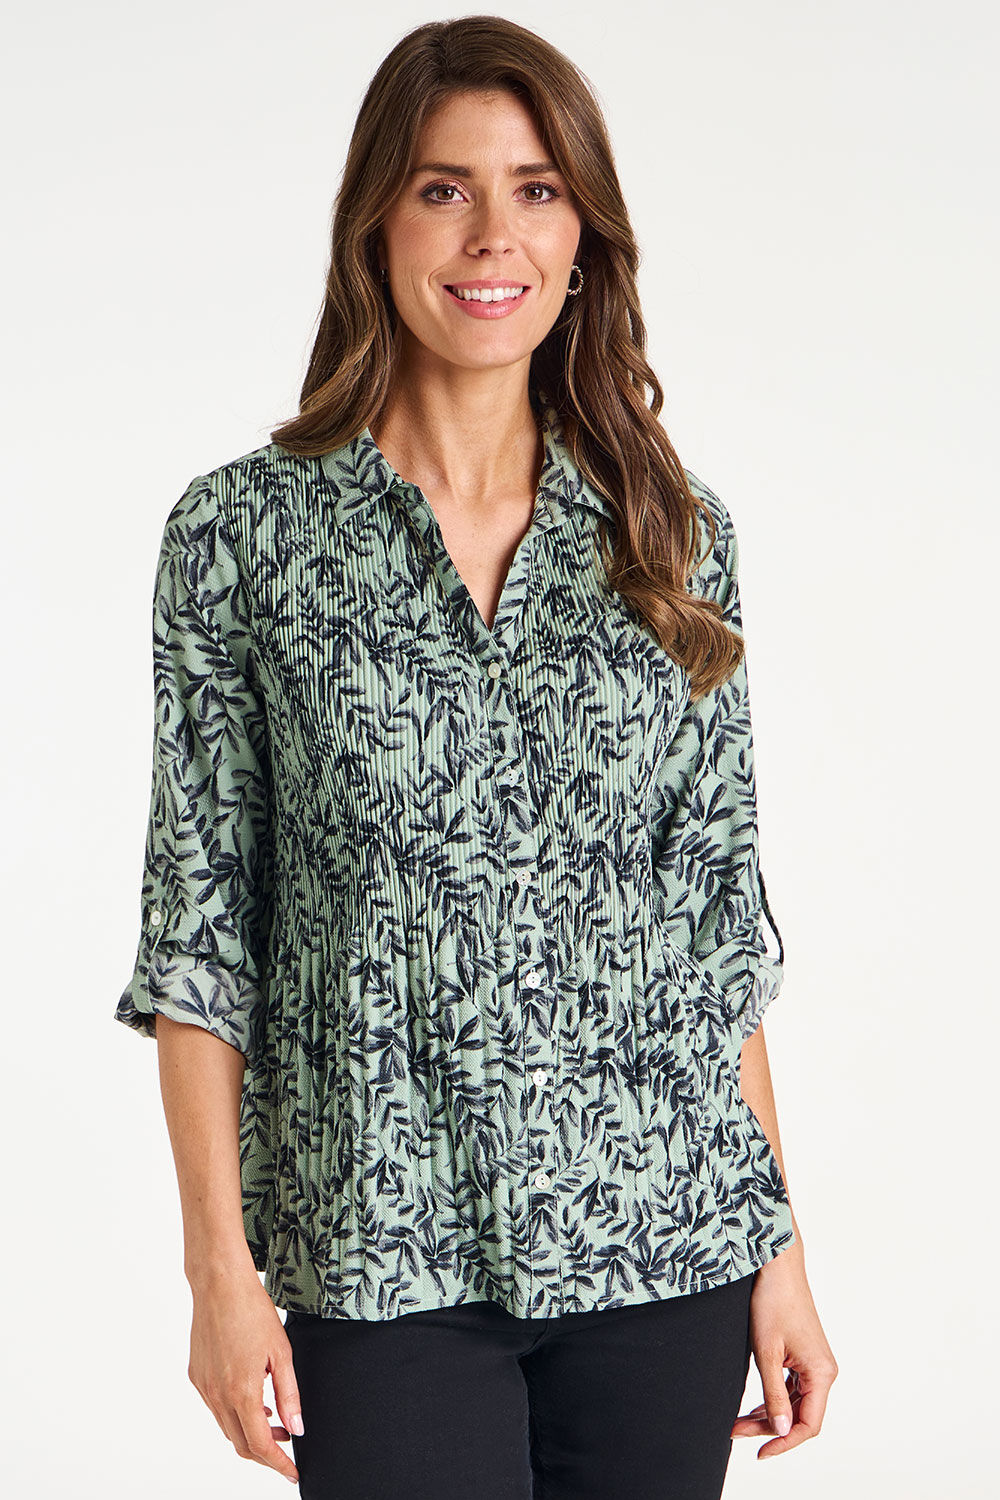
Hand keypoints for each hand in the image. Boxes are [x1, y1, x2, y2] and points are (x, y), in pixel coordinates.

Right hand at [187, 1269, 302, 1483]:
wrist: (219, 1285)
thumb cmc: (252, 1311)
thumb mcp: (282, 1352)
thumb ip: (290, 1394)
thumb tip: (297, 1427)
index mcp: (242, 1392)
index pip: (261, 1445)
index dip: (279, 1463)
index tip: (292, 1472)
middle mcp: (218, 1396)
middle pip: (241, 1444)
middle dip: (265, 1453)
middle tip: (287, 1444)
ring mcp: (204, 1388)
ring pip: (227, 1428)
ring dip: (250, 1431)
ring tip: (274, 1417)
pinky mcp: (196, 1377)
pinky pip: (216, 1408)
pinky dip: (235, 1413)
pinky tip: (251, 1398)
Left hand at [732, 1245, 838, 1459]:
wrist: (776, 1266)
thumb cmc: (772, 1302)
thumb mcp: (766, 1352)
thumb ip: (773, 1394)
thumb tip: (781, 1431)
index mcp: (822, 1374)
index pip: (809, 1425)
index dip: (784, 1443)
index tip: (759, 1453)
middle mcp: (823, 1372)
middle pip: (799, 1416)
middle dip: (768, 1428)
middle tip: (735, 1431)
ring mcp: (814, 1364)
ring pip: (794, 1404)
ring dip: (768, 1415)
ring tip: (738, 1422)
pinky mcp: (804, 1356)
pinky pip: (791, 1388)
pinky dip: (772, 1399)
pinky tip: (753, 1407)